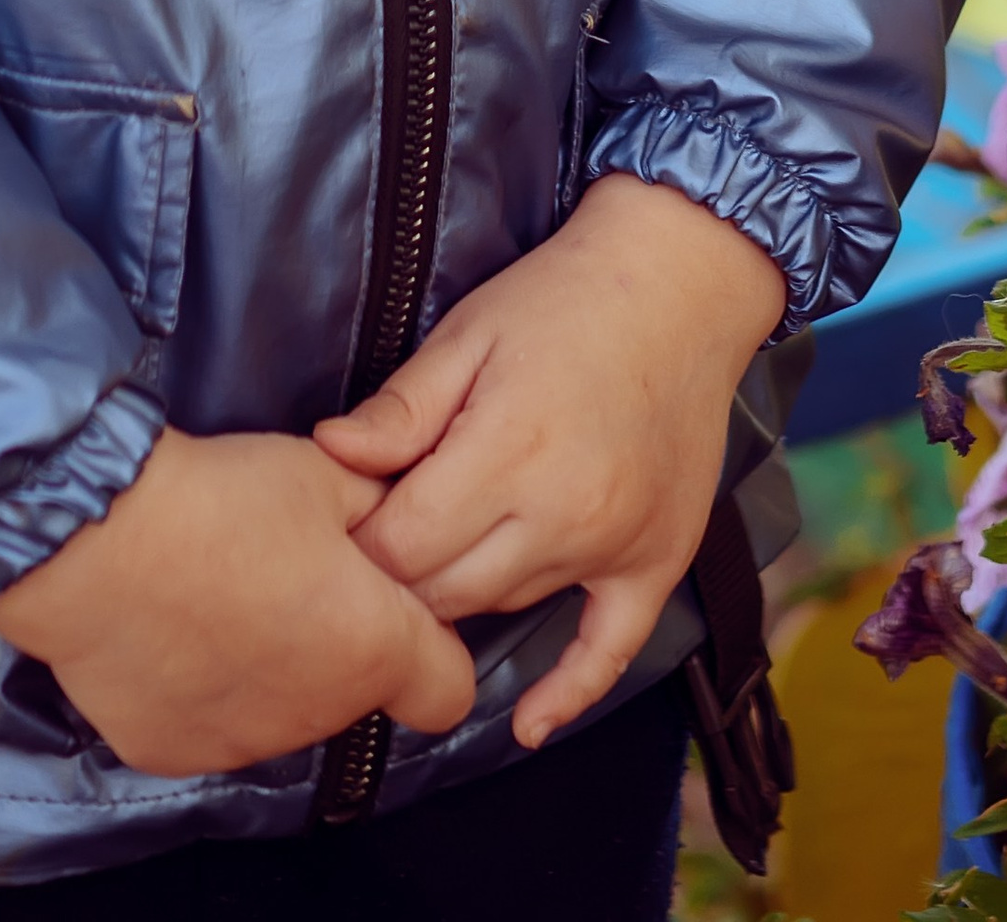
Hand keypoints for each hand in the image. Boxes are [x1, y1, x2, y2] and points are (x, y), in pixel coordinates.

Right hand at [0, 425, 476, 776]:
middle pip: (351, 691)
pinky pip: (206, 722)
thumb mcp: (323, 473)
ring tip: (218, 593)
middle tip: (284, 572)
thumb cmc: (217, 500)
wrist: (95, 538)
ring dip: (267, 665)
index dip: (431, 648)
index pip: (448, 691)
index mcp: (371, 647)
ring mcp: (240, 742)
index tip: (396, 607)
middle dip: (333, 640)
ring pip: (278, 711)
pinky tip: (171, 629)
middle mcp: (315, 713)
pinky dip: (199, 686)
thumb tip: (396, 515)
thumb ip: (376, 506)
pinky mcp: (171, 750)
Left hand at [313, 175, 783, 750]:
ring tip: (442, 556)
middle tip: (385, 538)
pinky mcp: (657, 560)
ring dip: (466, 592)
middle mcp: (563, 512)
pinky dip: (568, 692)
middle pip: (448, 591)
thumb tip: (327, 453)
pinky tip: (528, 724)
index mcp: (507, 450)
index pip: (403, 547)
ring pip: (507, 607)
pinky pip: (610, 651)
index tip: (346, 519)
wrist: (679, 282)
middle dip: (404, 574)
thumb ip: (401, 407)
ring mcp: (615, 544)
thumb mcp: (468, 333)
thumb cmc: (563, 298)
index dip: (362, 539)